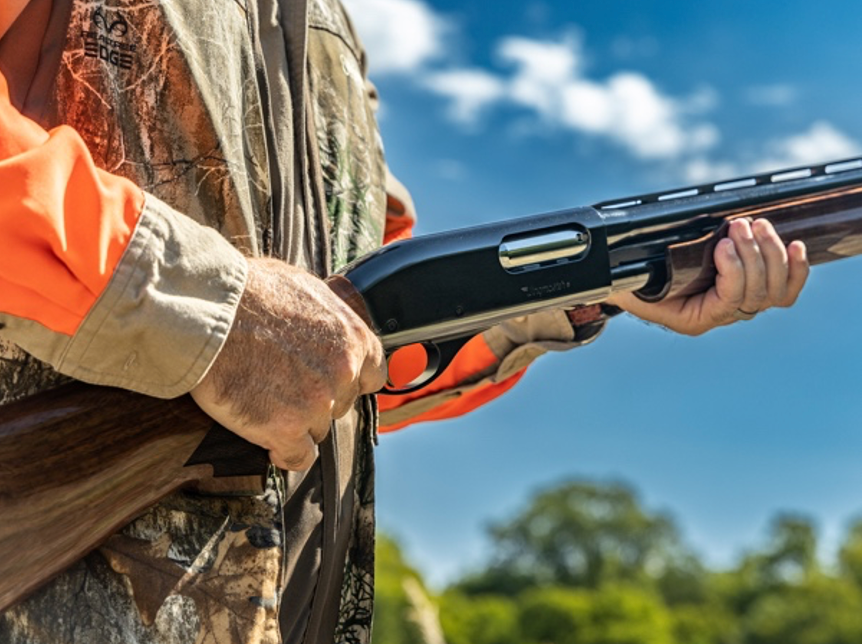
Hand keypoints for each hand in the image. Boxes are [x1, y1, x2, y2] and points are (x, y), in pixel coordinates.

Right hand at [191, 258, 386, 469]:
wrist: (209, 311)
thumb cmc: (248, 292)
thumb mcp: (303, 289)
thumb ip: (325, 318)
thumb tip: (326, 326)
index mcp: (353, 337)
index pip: (372, 376)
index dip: (350, 382)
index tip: (331, 384)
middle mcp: (342, 372)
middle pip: (340, 405)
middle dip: (316, 400)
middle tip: (282, 386)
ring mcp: (317, 403)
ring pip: (317, 429)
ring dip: (295, 422)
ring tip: (265, 403)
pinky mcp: (285, 428)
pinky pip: (298, 456)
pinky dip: (284, 453)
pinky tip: (269, 442)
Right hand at [606, 218, 808, 334]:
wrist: (637, 284)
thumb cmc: (631, 281)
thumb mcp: (629, 281)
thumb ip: (636, 277)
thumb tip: (631, 263)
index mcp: (694, 319)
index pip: (729, 301)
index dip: (734, 272)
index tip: (723, 243)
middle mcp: (722, 316)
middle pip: (757, 294)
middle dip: (753, 255)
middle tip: (740, 224)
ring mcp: (740, 304)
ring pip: (774, 290)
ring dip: (771, 254)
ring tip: (758, 225)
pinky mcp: (751, 288)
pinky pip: (784, 289)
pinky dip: (795, 269)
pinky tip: (795, 246)